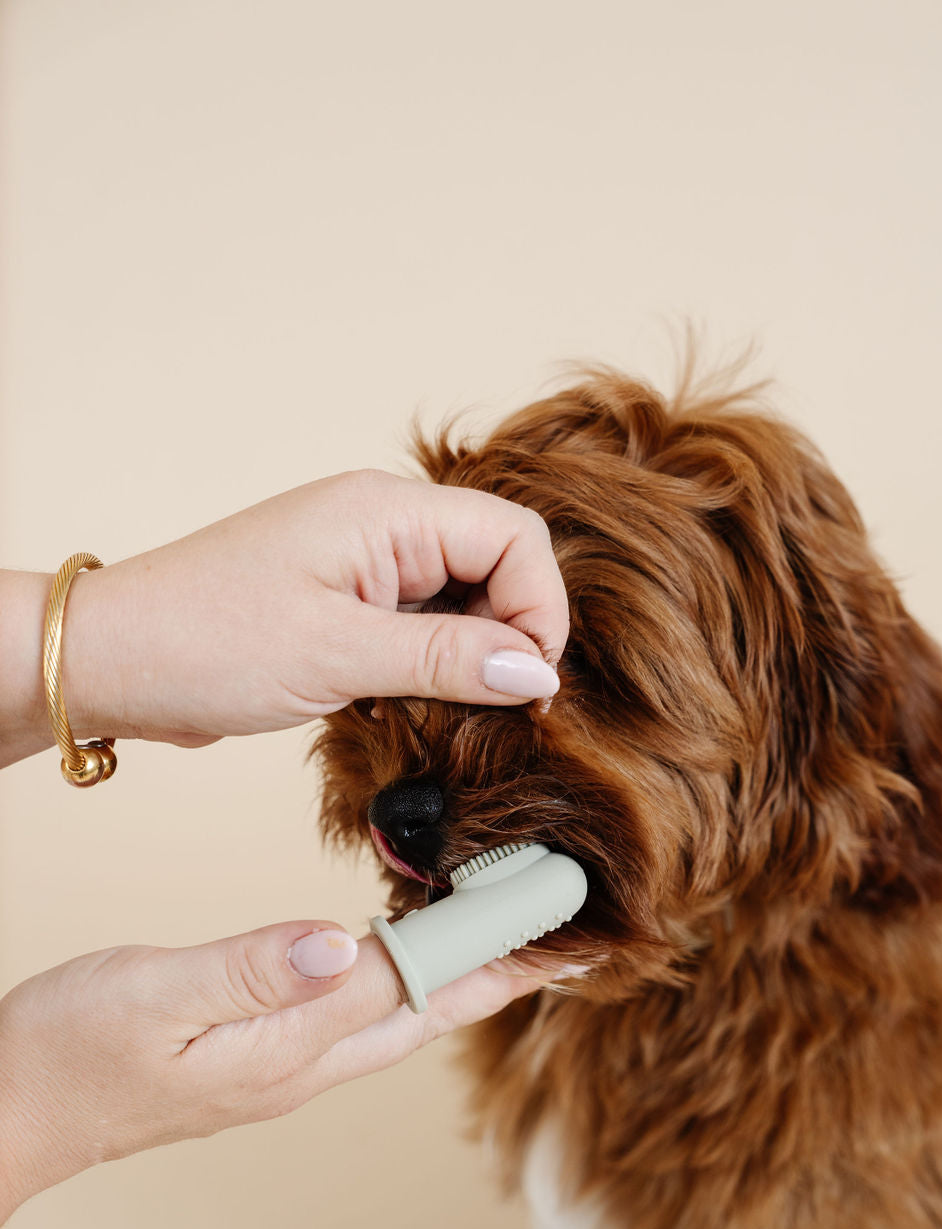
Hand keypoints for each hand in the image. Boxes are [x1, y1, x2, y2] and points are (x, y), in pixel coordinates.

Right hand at [0, 921, 555, 1222]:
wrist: (15, 1110)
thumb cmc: (69, 1052)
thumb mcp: (153, 997)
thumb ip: (251, 971)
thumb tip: (344, 944)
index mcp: (289, 1050)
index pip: (415, 985)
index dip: (490, 943)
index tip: (557, 911)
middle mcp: (304, 1065)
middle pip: (430, 1010)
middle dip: (505, 969)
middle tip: (569, 931)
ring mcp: (287, 1066)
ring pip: (402, 1014)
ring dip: (464, 974)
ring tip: (513, 937)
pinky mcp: (266, 1056)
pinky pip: (364, 1012)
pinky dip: (407, 976)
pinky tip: (409, 955)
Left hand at [56, 468, 567, 747]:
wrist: (113, 663)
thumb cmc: (206, 643)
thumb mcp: (339, 656)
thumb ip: (448, 659)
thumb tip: (539, 673)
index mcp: (387, 513)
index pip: (515, 539)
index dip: (538, 611)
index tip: (530, 686)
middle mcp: (383, 528)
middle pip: (498, 567)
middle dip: (510, 637)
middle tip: (497, 711)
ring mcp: (364, 567)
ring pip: (463, 603)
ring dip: (470, 659)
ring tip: (448, 713)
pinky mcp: (346, 607)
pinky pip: (421, 628)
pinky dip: (432, 669)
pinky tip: (413, 709)